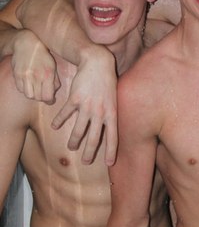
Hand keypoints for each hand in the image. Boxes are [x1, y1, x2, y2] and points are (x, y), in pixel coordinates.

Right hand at [11, 29, 60, 102]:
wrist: (26, 43)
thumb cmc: (43, 55)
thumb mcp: (53, 66)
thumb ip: (55, 80)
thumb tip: (53, 93)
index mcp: (48, 74)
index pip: (47, 96)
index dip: (49, 100)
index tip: (50, 99)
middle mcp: (36, 76)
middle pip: (38, 98)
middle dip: (42, 98)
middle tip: (43, 93)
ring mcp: (25, 76)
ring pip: (29, 95)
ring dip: (33, 94)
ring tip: (36, 88)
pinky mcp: (16, 75)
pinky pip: (21, 89)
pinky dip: (25, 89)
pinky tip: (29, 83)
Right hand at [51, 47, 117, 165]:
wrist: (97, 62)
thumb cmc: (107, 80)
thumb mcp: (114, 97)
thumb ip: (110, 112)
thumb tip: (109, 127)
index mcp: (112, 112)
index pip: (113, 136)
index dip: (111, 151)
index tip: (110, 164)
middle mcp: (99, 112)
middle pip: (94, 138)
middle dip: (89, 152)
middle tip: (86, 161)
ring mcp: (87, 106)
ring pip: (78, 130)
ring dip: (74, 140)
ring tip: (71, 147)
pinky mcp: (74, 99)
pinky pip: (65, 114)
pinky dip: (59, 121)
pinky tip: (55, 126)